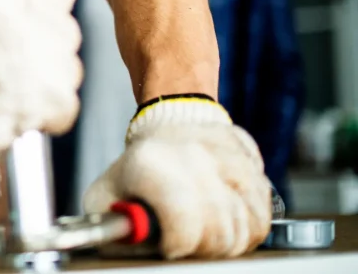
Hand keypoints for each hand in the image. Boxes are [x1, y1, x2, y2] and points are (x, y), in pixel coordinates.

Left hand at [83, 99, 271, 258]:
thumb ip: (112, 226)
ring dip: (234, 235)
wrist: (164, 123)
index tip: (170, 245)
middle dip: (206, 246)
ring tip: (209, 228)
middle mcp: (192, 153)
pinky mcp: (248, 152)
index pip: (182, 220)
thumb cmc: (136, 170)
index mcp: (149, 165)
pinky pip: (265, 206)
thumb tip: (129, 241)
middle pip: (221, 229)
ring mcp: (223, 151)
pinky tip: (229, 213)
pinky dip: (252, 220)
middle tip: (192, 240)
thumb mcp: (105, 195)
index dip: (178, 243)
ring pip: (251, 221)